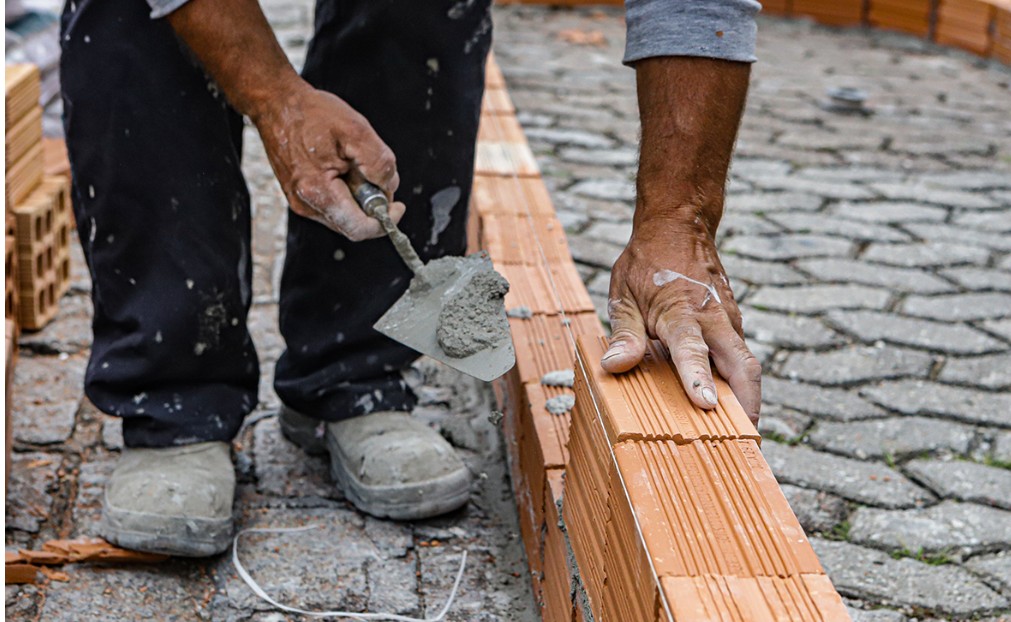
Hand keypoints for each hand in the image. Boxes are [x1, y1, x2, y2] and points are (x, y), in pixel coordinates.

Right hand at [251, 80, 405, 239]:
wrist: (278, 104)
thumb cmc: (311, 114)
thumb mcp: (356, 130)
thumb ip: (379, 163)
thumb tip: (389, 187)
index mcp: (316, 191)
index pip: (358, 228)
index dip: (384, 222)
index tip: (398, 207)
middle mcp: (305, 203)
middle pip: (353, 224)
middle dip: (371, 204)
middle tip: (374, 175)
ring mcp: (301, 202)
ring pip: (344, 216)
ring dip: (359, 197)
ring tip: (353, 165)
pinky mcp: (301, 196)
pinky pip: (334, 205)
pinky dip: (346, 192)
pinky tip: (342, 168)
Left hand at [601, 215, 761, 424]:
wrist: (679, 225)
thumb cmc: (647, 262)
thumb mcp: (624, 295)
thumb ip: (624, 334)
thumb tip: (615, 366)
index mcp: (682, 311)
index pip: (692, 350)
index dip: (698, 378)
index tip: (707, 405)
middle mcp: (714, 318)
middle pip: (743, 366)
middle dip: (747, 405)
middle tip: (744, 443)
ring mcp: (729, 321)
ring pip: (748, 365)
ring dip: (748, 398)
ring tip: (741, 437)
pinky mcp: (733, 325)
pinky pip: (741, 358)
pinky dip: (741, 384)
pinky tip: (730, 408)